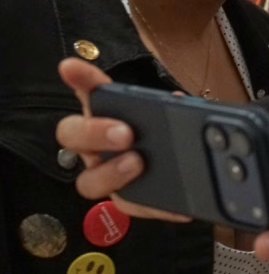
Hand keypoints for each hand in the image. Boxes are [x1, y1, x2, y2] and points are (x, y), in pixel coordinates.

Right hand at [55, 58, 190, 221]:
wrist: (193, 175)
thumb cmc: (172, 137)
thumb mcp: (178, 117)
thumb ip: (176, 108)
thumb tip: (177, 101)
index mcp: (109, 116)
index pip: (89, 92)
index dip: (79, 79)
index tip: (71, 68)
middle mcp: (98, 145)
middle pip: (73, 135)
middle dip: (94, 131)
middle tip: (125, 133)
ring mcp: (107, 174)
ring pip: (88, 180)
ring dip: (111, 172)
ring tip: (138, 163)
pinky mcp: (125, 201)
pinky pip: (128, 205)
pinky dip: (152, 204)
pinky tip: (171, 200)